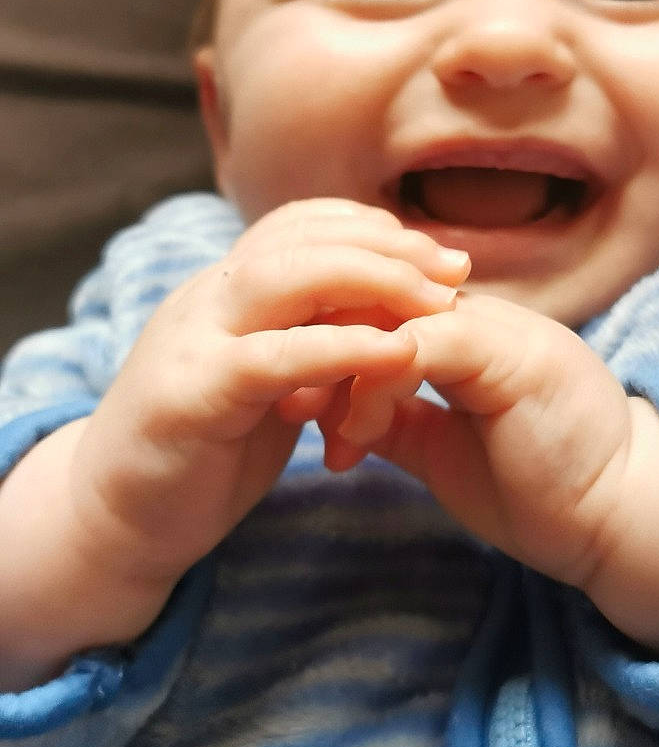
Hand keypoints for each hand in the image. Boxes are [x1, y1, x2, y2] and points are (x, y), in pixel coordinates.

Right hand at [67, 201, 469, 604]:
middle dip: (387, 244)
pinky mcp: (193, 396)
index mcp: (224, 294)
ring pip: (284, 277)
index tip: (437, 250)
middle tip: (457, 267)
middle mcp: (206, 301)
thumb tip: (385, 324)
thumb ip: (311, 349)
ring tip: (438, 299)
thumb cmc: (201, 455)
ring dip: (372, 279)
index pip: (298, 225)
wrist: (112, 521)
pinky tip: (397, 352)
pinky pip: (274, 356)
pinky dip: (341, 346)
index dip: (370, 227)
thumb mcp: (266, 388)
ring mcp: (193, 342)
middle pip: (300, 237)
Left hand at [314, 291, 658, 650]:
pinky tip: (353, 434)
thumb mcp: (445, 449)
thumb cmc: (540, 489)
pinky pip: (418, 345)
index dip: (322, 338)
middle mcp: (479, 315)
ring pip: (388, 311)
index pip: (376, 301)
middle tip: (280, 401)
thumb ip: (398, 419)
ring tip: (313, 425)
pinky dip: (373, 385)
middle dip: (315, 343)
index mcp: (466, 331)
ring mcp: (496, 328)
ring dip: (338, 367)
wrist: (618, 518)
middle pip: (373, 293)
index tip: (284, 392)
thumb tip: (339, 413)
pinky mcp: (506, 355)